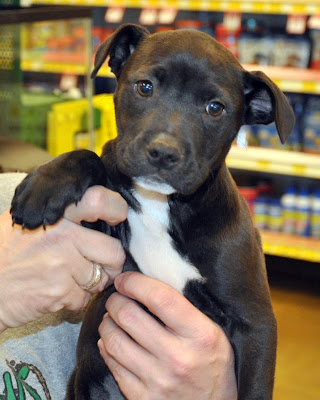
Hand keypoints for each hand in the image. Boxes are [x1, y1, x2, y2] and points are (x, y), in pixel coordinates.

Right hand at [0, 186, 126, 331]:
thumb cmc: (4, 252)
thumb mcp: (26, 220)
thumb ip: (59, 213)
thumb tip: (94, 207)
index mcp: (54, 214)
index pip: (99, 201)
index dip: (116, 209)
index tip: (116, 218)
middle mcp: (61, 237)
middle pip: (114, 251)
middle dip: (111, 262)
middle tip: (101, 264)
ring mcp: (62, 266)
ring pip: (102, 278)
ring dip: (92, 283)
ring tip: (73, 279)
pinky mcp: (60, 293)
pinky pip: (86, 298)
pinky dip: (77, 299)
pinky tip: (60, 291)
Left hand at [98, 272, 237, 399]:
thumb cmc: (213, 365)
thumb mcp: (213, 332)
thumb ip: (185, 309)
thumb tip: (146, 285)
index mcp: (200, 335)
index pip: (159, 297)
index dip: (135, 282)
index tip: (125, 279)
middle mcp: (177, 358)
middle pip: (129, 315)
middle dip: (115, 300)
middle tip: (117, 297)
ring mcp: (158, 381)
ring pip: (113, 340)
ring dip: (107, 322)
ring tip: (112, 318)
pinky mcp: (142, 398)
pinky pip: (112, 365)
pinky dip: (106, 347)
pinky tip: (112, 341)